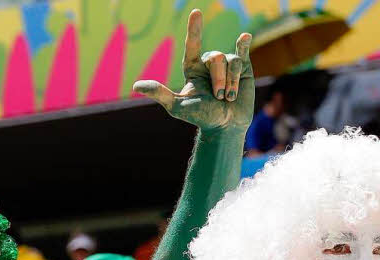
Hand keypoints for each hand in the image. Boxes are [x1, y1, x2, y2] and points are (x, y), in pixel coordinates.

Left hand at [133, 9, 253, 132]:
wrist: (225, 127)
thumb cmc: (200, 116)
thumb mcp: (177, 106)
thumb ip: (160, 93)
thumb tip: (135, 86)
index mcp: (192, 68)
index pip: (192, 44)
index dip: (194, 29)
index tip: (195, 12)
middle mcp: (209, 64)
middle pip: (216, 58)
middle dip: (218, 80)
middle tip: (218, 98)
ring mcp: (226, 65)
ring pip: (231, 62)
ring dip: (231, 83)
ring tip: (228, 98)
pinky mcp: (243, 68)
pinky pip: (242, 53)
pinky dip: (243, 44)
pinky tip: (244, 37)